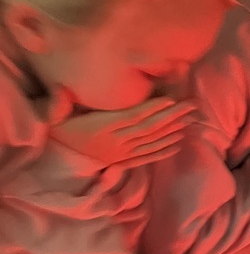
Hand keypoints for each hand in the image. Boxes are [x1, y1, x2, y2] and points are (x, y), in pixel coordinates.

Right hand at [49, 97, 194, 169]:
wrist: (56, 156)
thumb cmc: (59, 127)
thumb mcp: (55, 113)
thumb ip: (59, 102)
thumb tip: (60, 92)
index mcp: (101, 127)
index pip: (132, 117)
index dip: (151, 108)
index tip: (170, 99)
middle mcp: (114, 142)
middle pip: (147, 128)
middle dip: (171, 116)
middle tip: (191, 106)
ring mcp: (120, 153)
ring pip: (150, 142)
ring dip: (172, 131)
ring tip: (190, 121)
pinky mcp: (122, 162)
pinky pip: (146, 157)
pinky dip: (163, 151)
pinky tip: (178, 144)